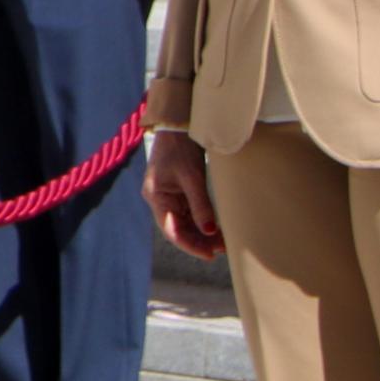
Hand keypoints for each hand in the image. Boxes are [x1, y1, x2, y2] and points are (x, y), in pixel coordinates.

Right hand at [145, 130, 222, 261]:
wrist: (178, 125)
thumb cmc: (181, 148)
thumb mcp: (192, 177)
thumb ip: (200, 205)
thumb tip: (210, 231)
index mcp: (156, 197)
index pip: (172, 230)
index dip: (190, 245)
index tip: (209, 254)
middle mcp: (160, 200)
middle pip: (178, 229)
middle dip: (199, 241)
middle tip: (221, 250)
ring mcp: (169, 196)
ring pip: (185, 223)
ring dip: (202, 233)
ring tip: (222, 242)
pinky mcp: (179, 192)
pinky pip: (189, 213)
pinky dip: (202, 222)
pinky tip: (217, 228)